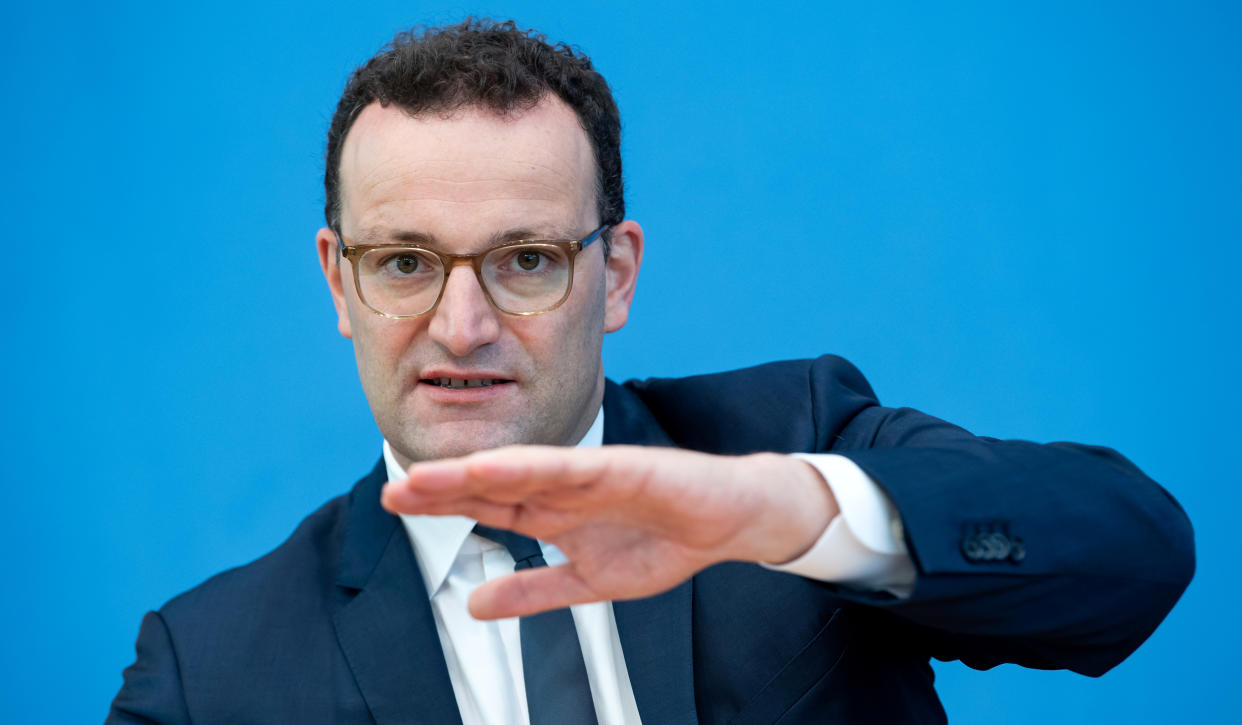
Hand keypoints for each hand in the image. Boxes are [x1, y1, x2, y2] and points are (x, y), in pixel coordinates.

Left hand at [381, 445, 838, 618]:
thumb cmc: (662, 541)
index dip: (442, 505)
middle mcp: (562, 487)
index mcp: (552, 512)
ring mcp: (590, 475)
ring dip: (475, 473)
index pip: (486, 507)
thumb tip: (474, 604)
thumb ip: (532, 591)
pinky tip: (501, 468)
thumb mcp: (587, 582)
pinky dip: (537, 467)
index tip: (396, 501)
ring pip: (522, 470)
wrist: (728, 521)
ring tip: (431, 476)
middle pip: (492, 485)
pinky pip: (574, 466)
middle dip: (444, 487)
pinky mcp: (623, 467)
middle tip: (394, 489)